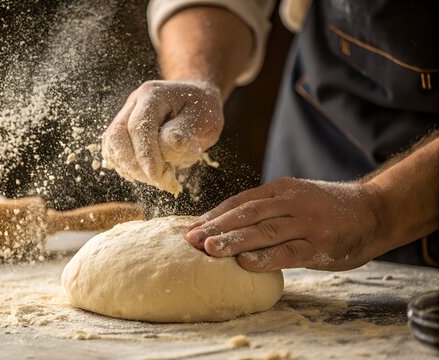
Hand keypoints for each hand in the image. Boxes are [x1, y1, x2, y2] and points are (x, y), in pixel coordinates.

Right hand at [101, 80, 223, 187]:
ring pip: (112, 145)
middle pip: (117, 135)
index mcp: (153, 94)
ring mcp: (125, 116)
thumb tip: (171, 144)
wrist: (196, 102)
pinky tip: (146, 174)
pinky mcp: (123, 131)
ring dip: (130, 168)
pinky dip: (127, 167)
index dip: (145, 154)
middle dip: (133, 164)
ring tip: (158, 178)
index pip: (139, 126)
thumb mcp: (203, 119)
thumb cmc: (201, 112)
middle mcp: (134, 102)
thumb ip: (185, 131)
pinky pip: (114, 151)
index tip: (157, 176)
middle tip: (157, 181)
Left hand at [185, 178, 389, 270]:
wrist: (374, 210)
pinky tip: (245, 264)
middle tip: (190, 240)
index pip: (240, 201)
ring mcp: (307, 222)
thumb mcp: (295, 200)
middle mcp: (290, 202)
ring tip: (209, 250)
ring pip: (264, 230)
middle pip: (247, 214)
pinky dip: (266, 258)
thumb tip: (227, 226)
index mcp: (280, 189)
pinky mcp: (320, 243)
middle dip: (216, 226)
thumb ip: (267, 210)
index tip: (191, 228)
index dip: (215, 215)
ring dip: (234, 240)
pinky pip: (289, 251)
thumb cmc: (327, 210)